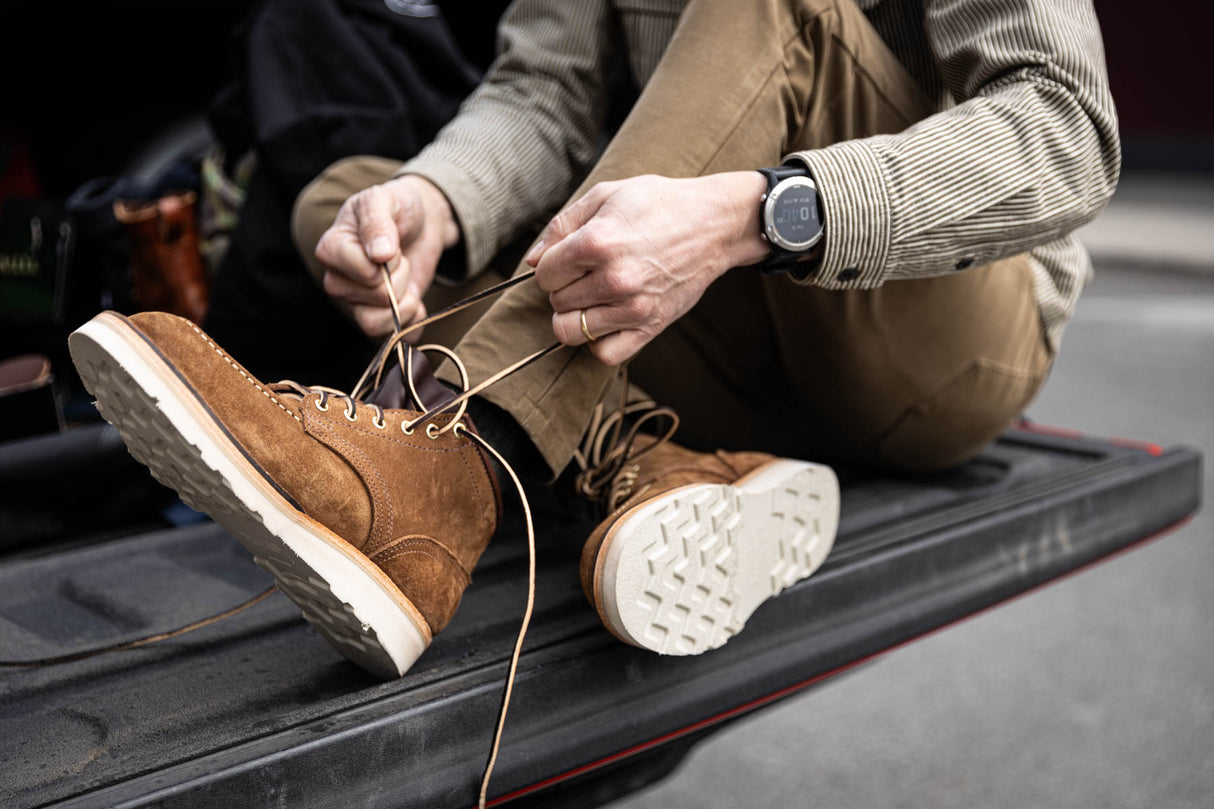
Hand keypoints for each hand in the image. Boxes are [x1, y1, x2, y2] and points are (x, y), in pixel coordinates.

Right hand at [314, 175, 459, 337]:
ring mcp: (357, 302)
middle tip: (400, 258)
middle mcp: (339, 279)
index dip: (387, 261)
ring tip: (407, 281)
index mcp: (332, 248)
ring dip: (404, 304)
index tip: (391, 244)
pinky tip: (416, 299)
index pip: (362, 272)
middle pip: (372, 298)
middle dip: (399, 278)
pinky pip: (393, 337)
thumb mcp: (384, 199)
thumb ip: (377, 220)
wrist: (421, 221)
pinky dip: (413, 322)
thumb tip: (379, 253)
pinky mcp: (380, 317)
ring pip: (373, 324)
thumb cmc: (397, 206)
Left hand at [527, 172, 768, 364]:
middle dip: (564, 287)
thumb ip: (562, 225)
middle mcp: (614, 278)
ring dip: (576, 315)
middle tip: (587, 273)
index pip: (544, 275)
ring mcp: (633, 307)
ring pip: (571, 332)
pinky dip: (598, 341)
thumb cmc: (658, 204)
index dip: (551, 265)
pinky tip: (607, 318)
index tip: (569, 257)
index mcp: (597, 242)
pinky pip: (605, 353)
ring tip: (593, 296)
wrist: (713, 224)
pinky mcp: (651, 326)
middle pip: (556, 302)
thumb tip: (532, 261)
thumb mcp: (606, 195)